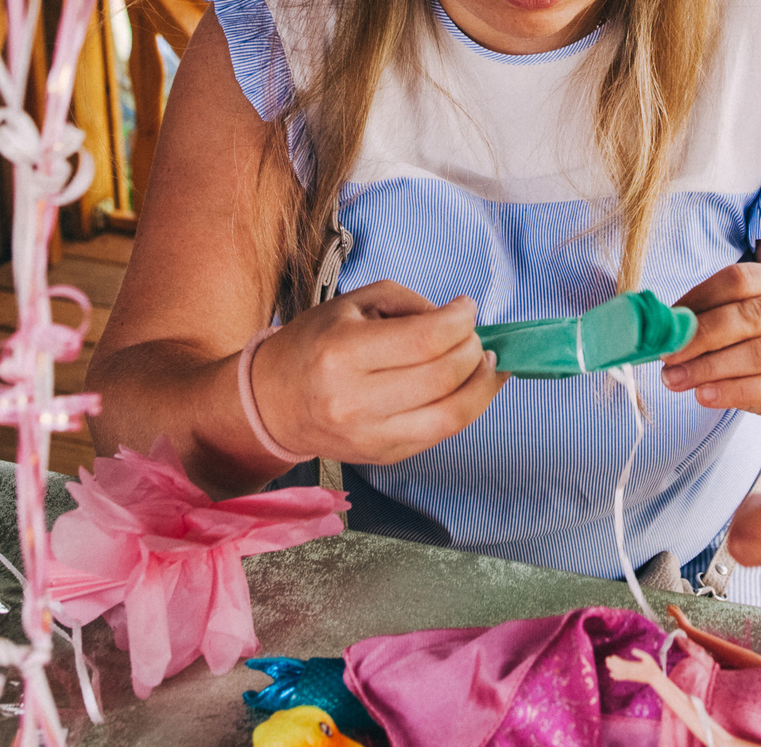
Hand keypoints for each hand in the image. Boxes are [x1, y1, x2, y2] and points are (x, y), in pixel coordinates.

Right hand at [253, 280, 503, 466]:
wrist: (272, 403)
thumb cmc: (313, 345)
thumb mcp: (352, 304)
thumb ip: (408, 303)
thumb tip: (456, 320)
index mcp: (343, 353)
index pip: (424, 340)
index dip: (459, 321)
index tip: (467, 308)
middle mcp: (355, 400)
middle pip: (442, 378)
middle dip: (473, 350)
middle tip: (474, 335)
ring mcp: (371, 436)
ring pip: (451, 417)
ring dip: (482, 386)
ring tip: (488, 364)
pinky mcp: (384, 456)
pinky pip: (439, 434)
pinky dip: (465, 408)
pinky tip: (469, 388)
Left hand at [663, 263, 760, 466]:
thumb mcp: (747, 339)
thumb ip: (716, 329)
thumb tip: (665, 330)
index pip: (740, 278)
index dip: (699, 298)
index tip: (666, 323)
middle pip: (750, 313)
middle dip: (701, 335)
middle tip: (666, 355)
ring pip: (760, 352)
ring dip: (710, 367)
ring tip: (676, 380)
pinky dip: (733, 391)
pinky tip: (705, 396)